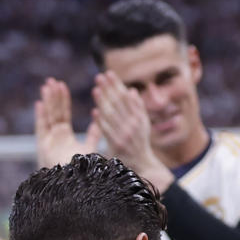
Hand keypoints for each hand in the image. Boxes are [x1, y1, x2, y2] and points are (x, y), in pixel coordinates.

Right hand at [34, 78, 97, 167]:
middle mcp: (54, 139)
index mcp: (65, 139)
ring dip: (47, 102)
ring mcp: (48, 143)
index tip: (62, 86)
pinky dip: (40, 117)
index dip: (62, 101)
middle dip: (53, 97)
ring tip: (47, 86)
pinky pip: (41, 129)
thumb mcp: (90, 149)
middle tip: (52, 80)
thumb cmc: (85, 171)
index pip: (62, 115)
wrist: (78, 185)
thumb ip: (93, 135)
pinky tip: (40, 104)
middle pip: (53, 113)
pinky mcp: (43, 148)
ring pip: (47, 118)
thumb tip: (98, 120)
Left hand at [91, 72, 171, 189]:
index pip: (125, 97)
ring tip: (95, 89)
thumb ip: (137, 108)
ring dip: (103, 101)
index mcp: (139, 118)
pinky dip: (101, 121)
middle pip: (118, 103)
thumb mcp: (143, 125)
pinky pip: (107, 131)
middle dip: (109, 89)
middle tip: (99, 76)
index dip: (116, 85)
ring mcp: (125, 135)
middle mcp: (133, 125)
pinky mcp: (117, 145)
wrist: (144, 166)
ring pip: (112, 115)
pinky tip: (94, 112)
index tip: (108, 73)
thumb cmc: (140, 144)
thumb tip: (132, 91)